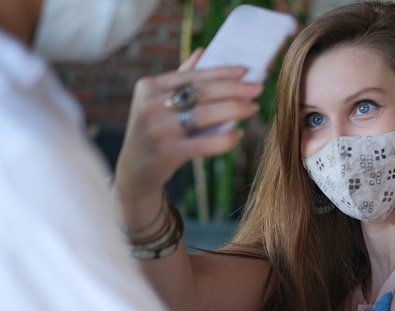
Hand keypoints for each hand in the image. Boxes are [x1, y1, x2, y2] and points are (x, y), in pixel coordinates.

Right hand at [113, 49, 261, 217]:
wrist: (135, 171)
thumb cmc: (155, 132)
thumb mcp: (158, 102)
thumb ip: (179, 79)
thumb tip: (203, 52)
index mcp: (149, 86)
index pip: (192, 75)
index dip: (221, 72)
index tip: (245, 71)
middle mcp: (150, 105)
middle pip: (201, 93)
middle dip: (234, 89)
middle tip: (257, 89)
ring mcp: (157, 129)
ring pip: (204, 115)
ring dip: (234, 110)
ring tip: (253, 108)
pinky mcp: (167, 153)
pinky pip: (203, 143)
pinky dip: (224, 139)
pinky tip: (239, 134)